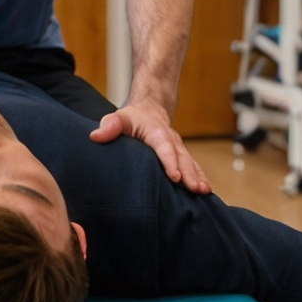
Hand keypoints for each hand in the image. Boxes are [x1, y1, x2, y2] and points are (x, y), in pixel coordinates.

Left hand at [89, 101, 210, 193]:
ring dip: (197, 176)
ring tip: (204, 191)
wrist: (150, 109)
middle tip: (195, 189)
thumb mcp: (119, 118)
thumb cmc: (132, 118)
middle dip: (189, 173)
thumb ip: (110, 126)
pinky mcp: (181, 156)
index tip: (175, 177)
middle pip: (182, 157)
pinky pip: (193, 166)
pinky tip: (206, 192)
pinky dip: (200, 177)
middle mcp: (172, 140)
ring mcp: (178, 148)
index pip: (164, 147)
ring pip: (190, 162)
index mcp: (157, 132)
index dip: (170, 161)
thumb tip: (95, 137)